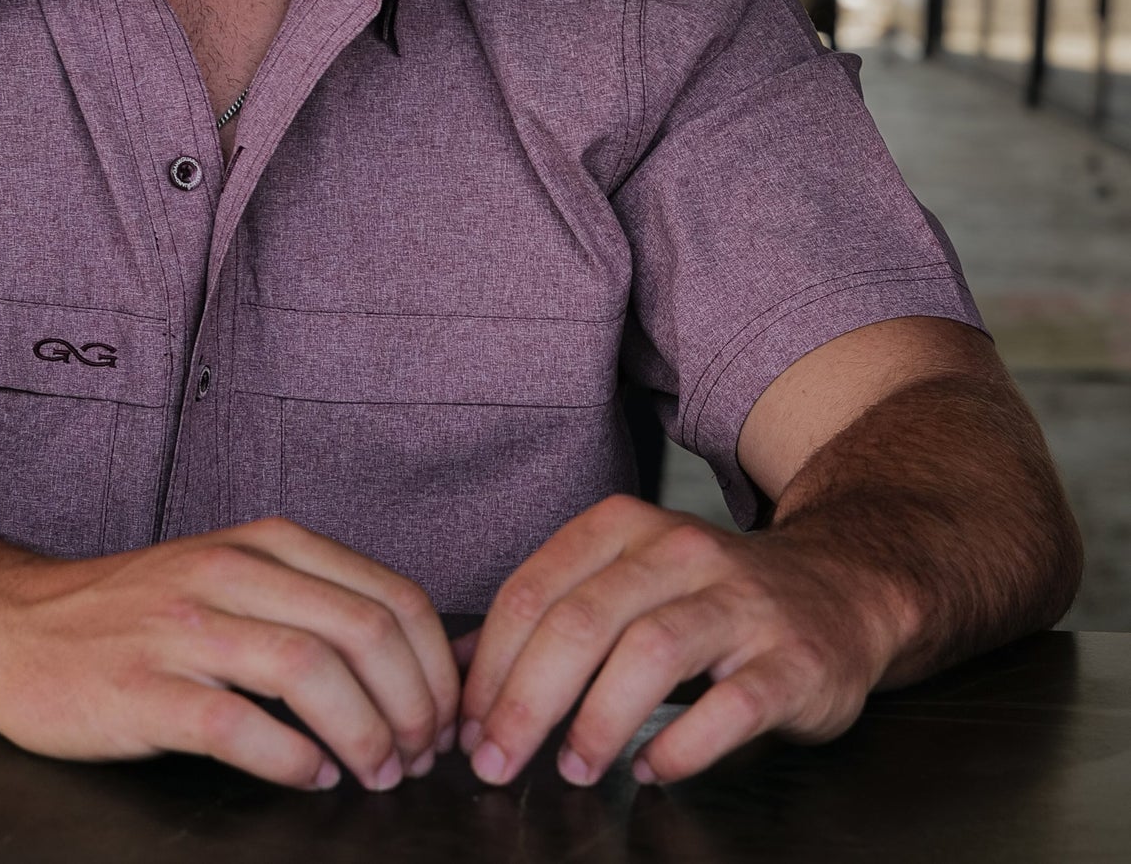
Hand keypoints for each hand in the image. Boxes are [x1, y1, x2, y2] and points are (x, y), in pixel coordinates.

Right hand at [0, 517, 459, 790]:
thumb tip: (429, 652)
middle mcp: (227, 573)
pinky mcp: (143, 690)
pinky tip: (307, 777)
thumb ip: (313, 599)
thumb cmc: (133, 610)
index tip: (442, 716)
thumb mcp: (228, 574)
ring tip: (372, 774)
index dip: (434, 667)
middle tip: (415, 757)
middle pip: (363, 631)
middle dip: (411, 707)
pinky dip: (292, 761)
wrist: (10, 623)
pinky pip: (240, 726)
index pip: (389, 594)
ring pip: (311, 671)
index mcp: (260, 543)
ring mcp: (182, 629)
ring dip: (365, 737)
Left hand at [457, 495, 899, 787]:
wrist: (842, 587)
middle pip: (580, 622)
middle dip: (524, 701)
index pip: (533, 591)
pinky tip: (651, 772)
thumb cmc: (710, 595)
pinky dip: (681, 745)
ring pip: (649, 654)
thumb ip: (548, 615)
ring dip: (596, 722)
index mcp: (622, 527)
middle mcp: (677, 551)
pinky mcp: (792, 660)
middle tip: (496, 762)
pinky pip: (730, 707)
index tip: (465, 726)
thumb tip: (456, 666)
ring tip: (572, 770)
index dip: (490, 665)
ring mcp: (739, 603)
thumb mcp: (625, 579)